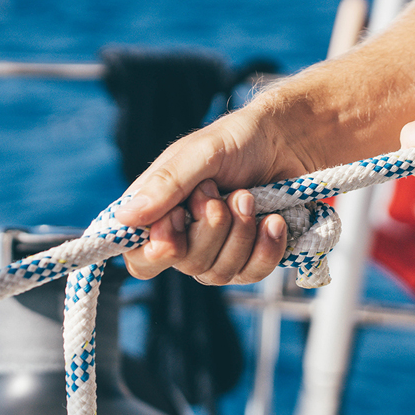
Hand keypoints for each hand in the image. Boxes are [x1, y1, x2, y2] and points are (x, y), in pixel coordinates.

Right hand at [114, 107, 302, 283]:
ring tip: (249, 196)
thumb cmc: (240, 140)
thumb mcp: (201, 152)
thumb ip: (166, 184)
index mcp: (159, 212)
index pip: (140, 259)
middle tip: (225, 191)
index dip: (158, 250)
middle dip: (211, 228)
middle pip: (186, 265)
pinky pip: (252, 274)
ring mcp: (219, 252)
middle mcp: (186, 237)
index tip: (177, 218)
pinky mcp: (252, 258)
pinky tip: (273, 221)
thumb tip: (124, 218)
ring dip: (239, 233)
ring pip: (219, 273)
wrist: (290, 142)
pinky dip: (265, 248)